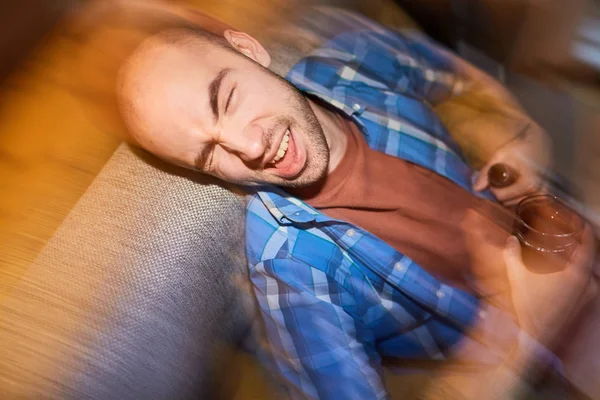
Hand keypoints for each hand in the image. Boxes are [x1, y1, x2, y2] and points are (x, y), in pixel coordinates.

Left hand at [473, 122, 551, 206]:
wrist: (540, 143)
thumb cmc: (520, 148)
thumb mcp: (501, 155)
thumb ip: (487, 171)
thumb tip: (476, 189)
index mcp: (529, 184)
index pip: (501, 196)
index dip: (493, 188)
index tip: (494, 178)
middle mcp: (539, 193)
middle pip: (509, 202)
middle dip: (501, 192)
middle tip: (502, 179)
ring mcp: (544, 196)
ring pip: (516, 203)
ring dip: (510, 195)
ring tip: (511, 181)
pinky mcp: (546, 196)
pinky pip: (526, 203)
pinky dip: (519, 197)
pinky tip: (518, 186)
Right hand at [503, 225, 596, 343]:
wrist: (536, 338)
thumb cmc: (530, 307)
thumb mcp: (517, 278)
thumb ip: (512, 255)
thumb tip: (510, 241)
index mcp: (577, 274)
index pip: (588, 244)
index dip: (584, 230)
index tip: (577, 222)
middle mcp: (588, 284)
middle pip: (589, 257)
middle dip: (580, 244)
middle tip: (568, 235)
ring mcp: (587, 296)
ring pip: (588, 271)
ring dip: (578, 260)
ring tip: (565, 252)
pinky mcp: (582, 305)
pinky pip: (585, 282)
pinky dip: (576, 274)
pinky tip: (562, 272)